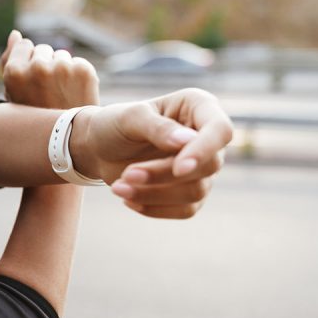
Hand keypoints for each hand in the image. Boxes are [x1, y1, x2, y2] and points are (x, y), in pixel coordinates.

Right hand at [0, 30, 98, 108]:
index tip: (31, 82)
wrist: (67, 142)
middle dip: (45, 65)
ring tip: (60, 95)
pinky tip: (74, 95)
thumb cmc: (34, 116)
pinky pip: (77, 63)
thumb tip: (15, 34)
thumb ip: (9, 61)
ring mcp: (63, 68)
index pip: (24, 44)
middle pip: (43, 49)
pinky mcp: (84, 70)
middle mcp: (38, 67)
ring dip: (62, 70)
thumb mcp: (12, 93)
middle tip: (47, 92)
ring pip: (61, 56)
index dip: (28, 62)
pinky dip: (78, 76)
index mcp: (15, 72)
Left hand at [73, 88, 233, 218]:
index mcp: (198, 107)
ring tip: (118, 188)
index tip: (179, 169)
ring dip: (154, 194)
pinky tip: (128, 200)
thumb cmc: (114, 125)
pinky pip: (186, 210)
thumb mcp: (129, 119)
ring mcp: (201, 166)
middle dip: (163, 175)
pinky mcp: (190, 191)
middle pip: (208, 166)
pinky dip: (155, 208)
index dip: (204, 151)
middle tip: (127, 174)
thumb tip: (187, 141)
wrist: (97, 149)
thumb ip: (157, 127)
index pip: (220, 130)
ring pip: (195, 192)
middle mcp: (206, 137)